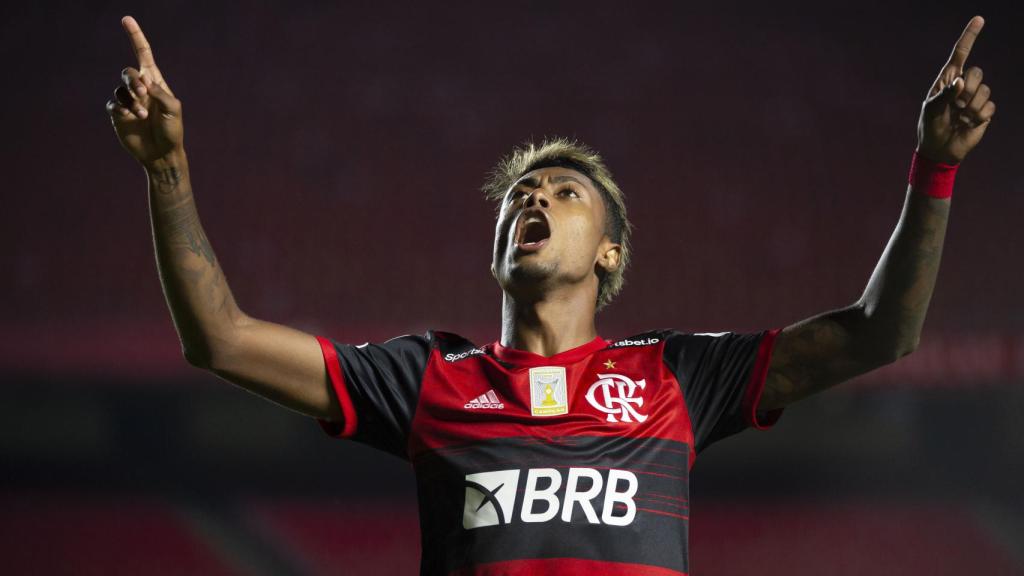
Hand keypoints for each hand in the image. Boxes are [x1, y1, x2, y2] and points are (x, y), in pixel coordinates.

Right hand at [106, 16, 183, 167]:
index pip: (143, 54)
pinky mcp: (118, 114)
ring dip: (131, 100)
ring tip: (142, 115)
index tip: (126, 19)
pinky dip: (122, 109)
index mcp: (156, 83)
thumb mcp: (173, 110)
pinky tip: (131, 119)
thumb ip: (160, 93)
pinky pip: (113, 104)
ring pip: (120, 88)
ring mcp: (128, 101)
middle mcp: (140, 89)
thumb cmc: (172, 131)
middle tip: (144, 95)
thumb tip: (144, 82)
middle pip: (128, 72)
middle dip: (134, 81)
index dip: (135, 37)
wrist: (162, 153)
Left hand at [916, 15, 994, 164]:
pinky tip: (967, 123)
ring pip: (984, 90)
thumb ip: (944, 94)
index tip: (979, 19)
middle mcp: (963, 85)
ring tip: (959, 116)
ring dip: (970, 106)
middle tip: (956, 105)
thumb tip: (960, 81)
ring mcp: (975, 98)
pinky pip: (989, 106)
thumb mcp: (931, 109)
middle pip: (977, 72)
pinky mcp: (984, 111)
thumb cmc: (930, 126)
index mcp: (948, 80)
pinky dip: (977, 116)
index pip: (960, 54)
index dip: (969, 37)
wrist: (939, 149)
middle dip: (967, 89)